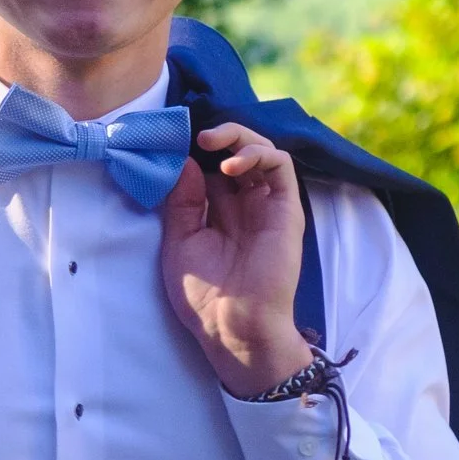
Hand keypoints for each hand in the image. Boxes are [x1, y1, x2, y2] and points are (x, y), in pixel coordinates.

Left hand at [160, 121, 315, 395]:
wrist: (232, 325)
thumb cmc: (202, 293)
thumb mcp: (179, 240)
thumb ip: (182, 202)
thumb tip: (183, 162)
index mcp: (217, 210)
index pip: (210, 164)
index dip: (194, 147)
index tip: (172, 138)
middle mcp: (243, 203)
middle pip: (237, 151)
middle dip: (217, 134)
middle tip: (195, 134)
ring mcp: (267, 204)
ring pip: (262, 150)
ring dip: (238, 137)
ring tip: (211, 144)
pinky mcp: (286, 210)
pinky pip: (282, 167)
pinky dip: (258, 154)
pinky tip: (231, 166)